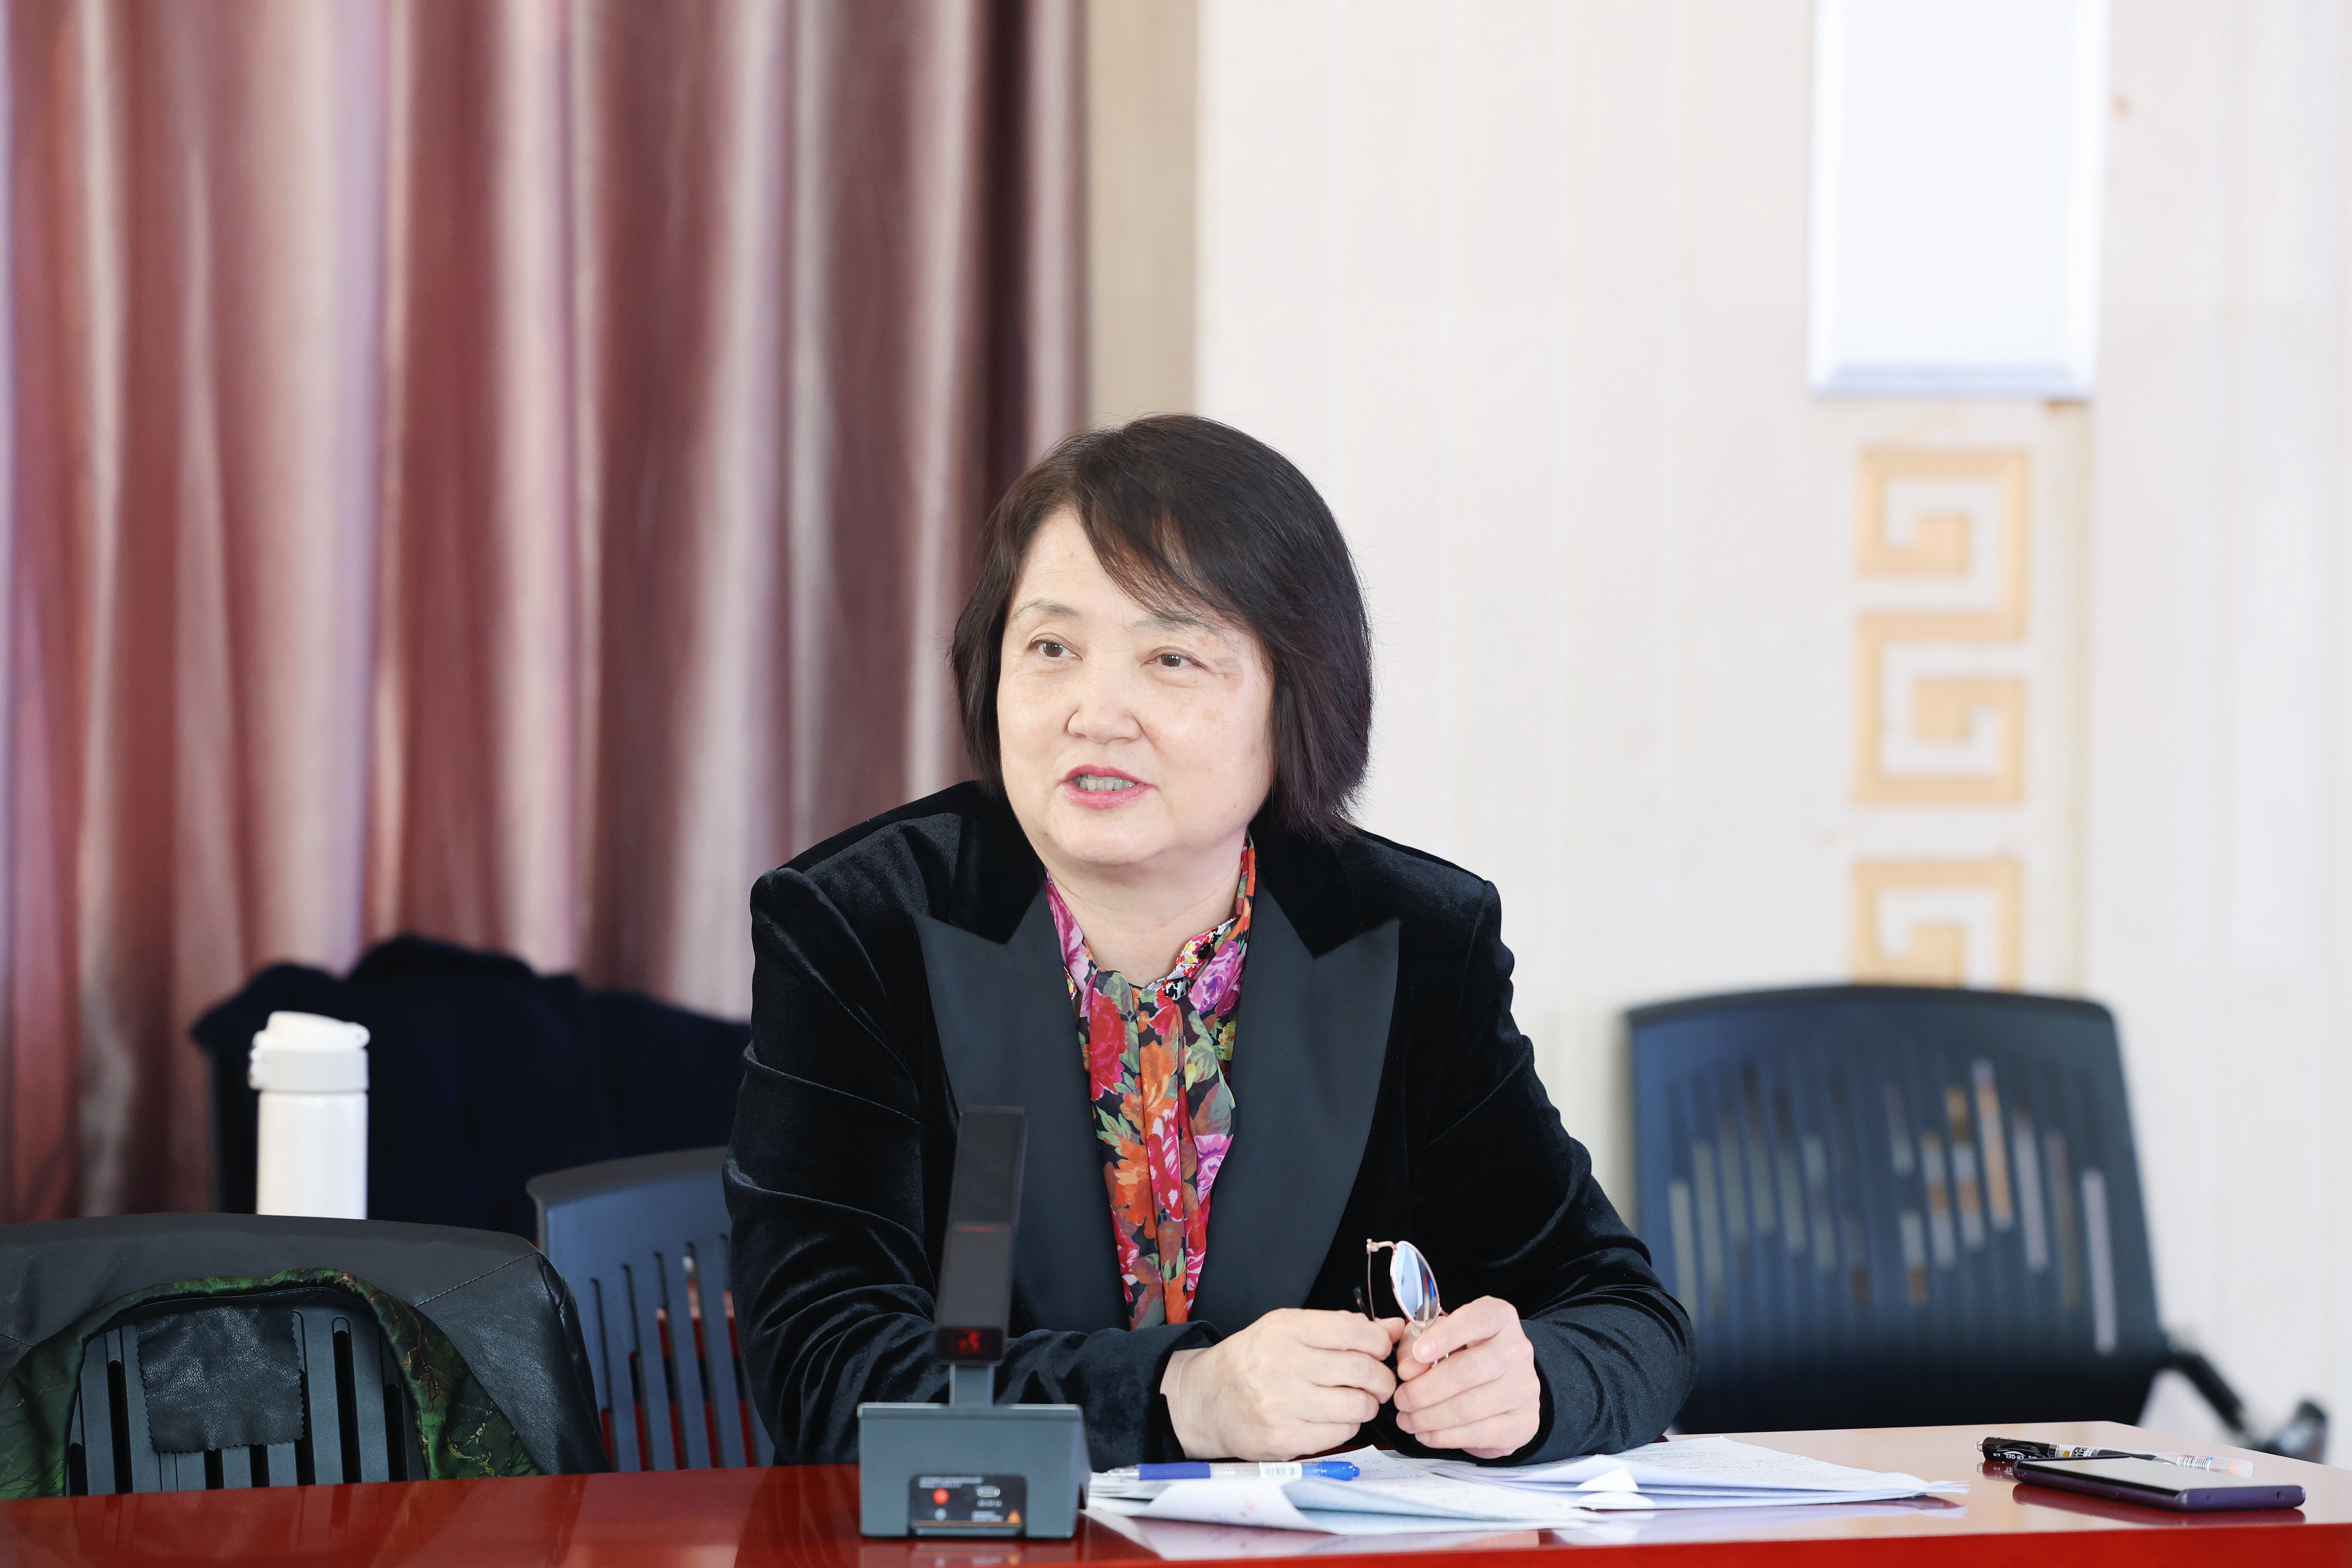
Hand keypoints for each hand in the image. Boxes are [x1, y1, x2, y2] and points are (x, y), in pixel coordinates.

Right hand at [1161, 1309, 1401, 1458]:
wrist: (1206, 1400)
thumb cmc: (1252, 1361)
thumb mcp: (1288, 1329)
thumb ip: (1340, 1327)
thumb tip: (1395, 1328)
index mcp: (1285, 1330)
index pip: (1355, 1331)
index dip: (1380, 1342)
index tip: (1380, 1349)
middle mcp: (1283, 1365)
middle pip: (1362, 1371)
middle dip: (1382, 1378)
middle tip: (1378, 1381)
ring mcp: (1282, 1405)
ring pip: (1357, 1406)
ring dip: (1367, 1404)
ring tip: (1356, 1400)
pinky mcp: (1284, 1439)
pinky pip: (1340, 1434)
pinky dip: (1347, 1426)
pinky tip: (1333, 1417)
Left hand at [1391, 1296, 1540, 1457]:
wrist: (1505, 1382)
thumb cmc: (1465, 1352)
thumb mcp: (1437, 1335)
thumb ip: (1417, 1343)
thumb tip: (1408, 1369)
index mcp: (1499, 1317)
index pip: (1477, 1320)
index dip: (1445, 1336)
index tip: (1418, 1353)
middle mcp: (1517, 1350)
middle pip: (1467, 1371)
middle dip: (1424, 1389)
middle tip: (1401, 1398)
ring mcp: (1524, 1388)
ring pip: (1469, 1407)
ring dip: (1429, 1417)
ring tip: (1407, 1419)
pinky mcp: (1524, 1422)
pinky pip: (1478, 1434)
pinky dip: (1445, 1437)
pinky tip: (1426, 1434)